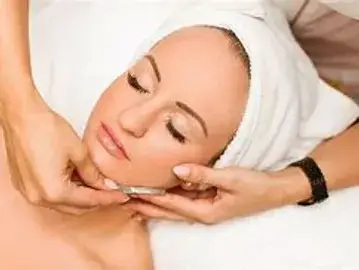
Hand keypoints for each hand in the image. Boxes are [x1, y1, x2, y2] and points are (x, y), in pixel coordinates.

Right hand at [0, 91, 128, 213]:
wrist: (21, 116)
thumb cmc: (46, 130)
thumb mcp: (79, 152)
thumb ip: (93, 173)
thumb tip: (105, 184)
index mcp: (54, 192)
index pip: (88, 200)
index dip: (108, 198)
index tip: (122, 196)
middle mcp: (39, 198)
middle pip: (76, 207)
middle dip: (96, 200)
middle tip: (112, 192)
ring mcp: (30, 193)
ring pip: (63, 203)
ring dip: (82, 197)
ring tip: (99, 185)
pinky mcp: (25, 184)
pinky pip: (51, 195)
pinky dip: (67, 192)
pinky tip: (80, 181)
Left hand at [125, 164, 308, 223]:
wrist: (274, 190)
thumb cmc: (255, 186)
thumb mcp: (229, 179)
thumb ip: (202, 175)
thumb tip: (176, 170)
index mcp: (206, 211)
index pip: (171, 203)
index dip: (150, 198)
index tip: (130, 192)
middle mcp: (201, 213)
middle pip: (167, 210)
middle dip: (145, 206)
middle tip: (122, 201)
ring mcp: (204, 207)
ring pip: (172, 205)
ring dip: (153, 202)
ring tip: (132, 199)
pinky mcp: (208, 199)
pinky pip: (183, 199)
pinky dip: (168, 197)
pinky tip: (157, 193)